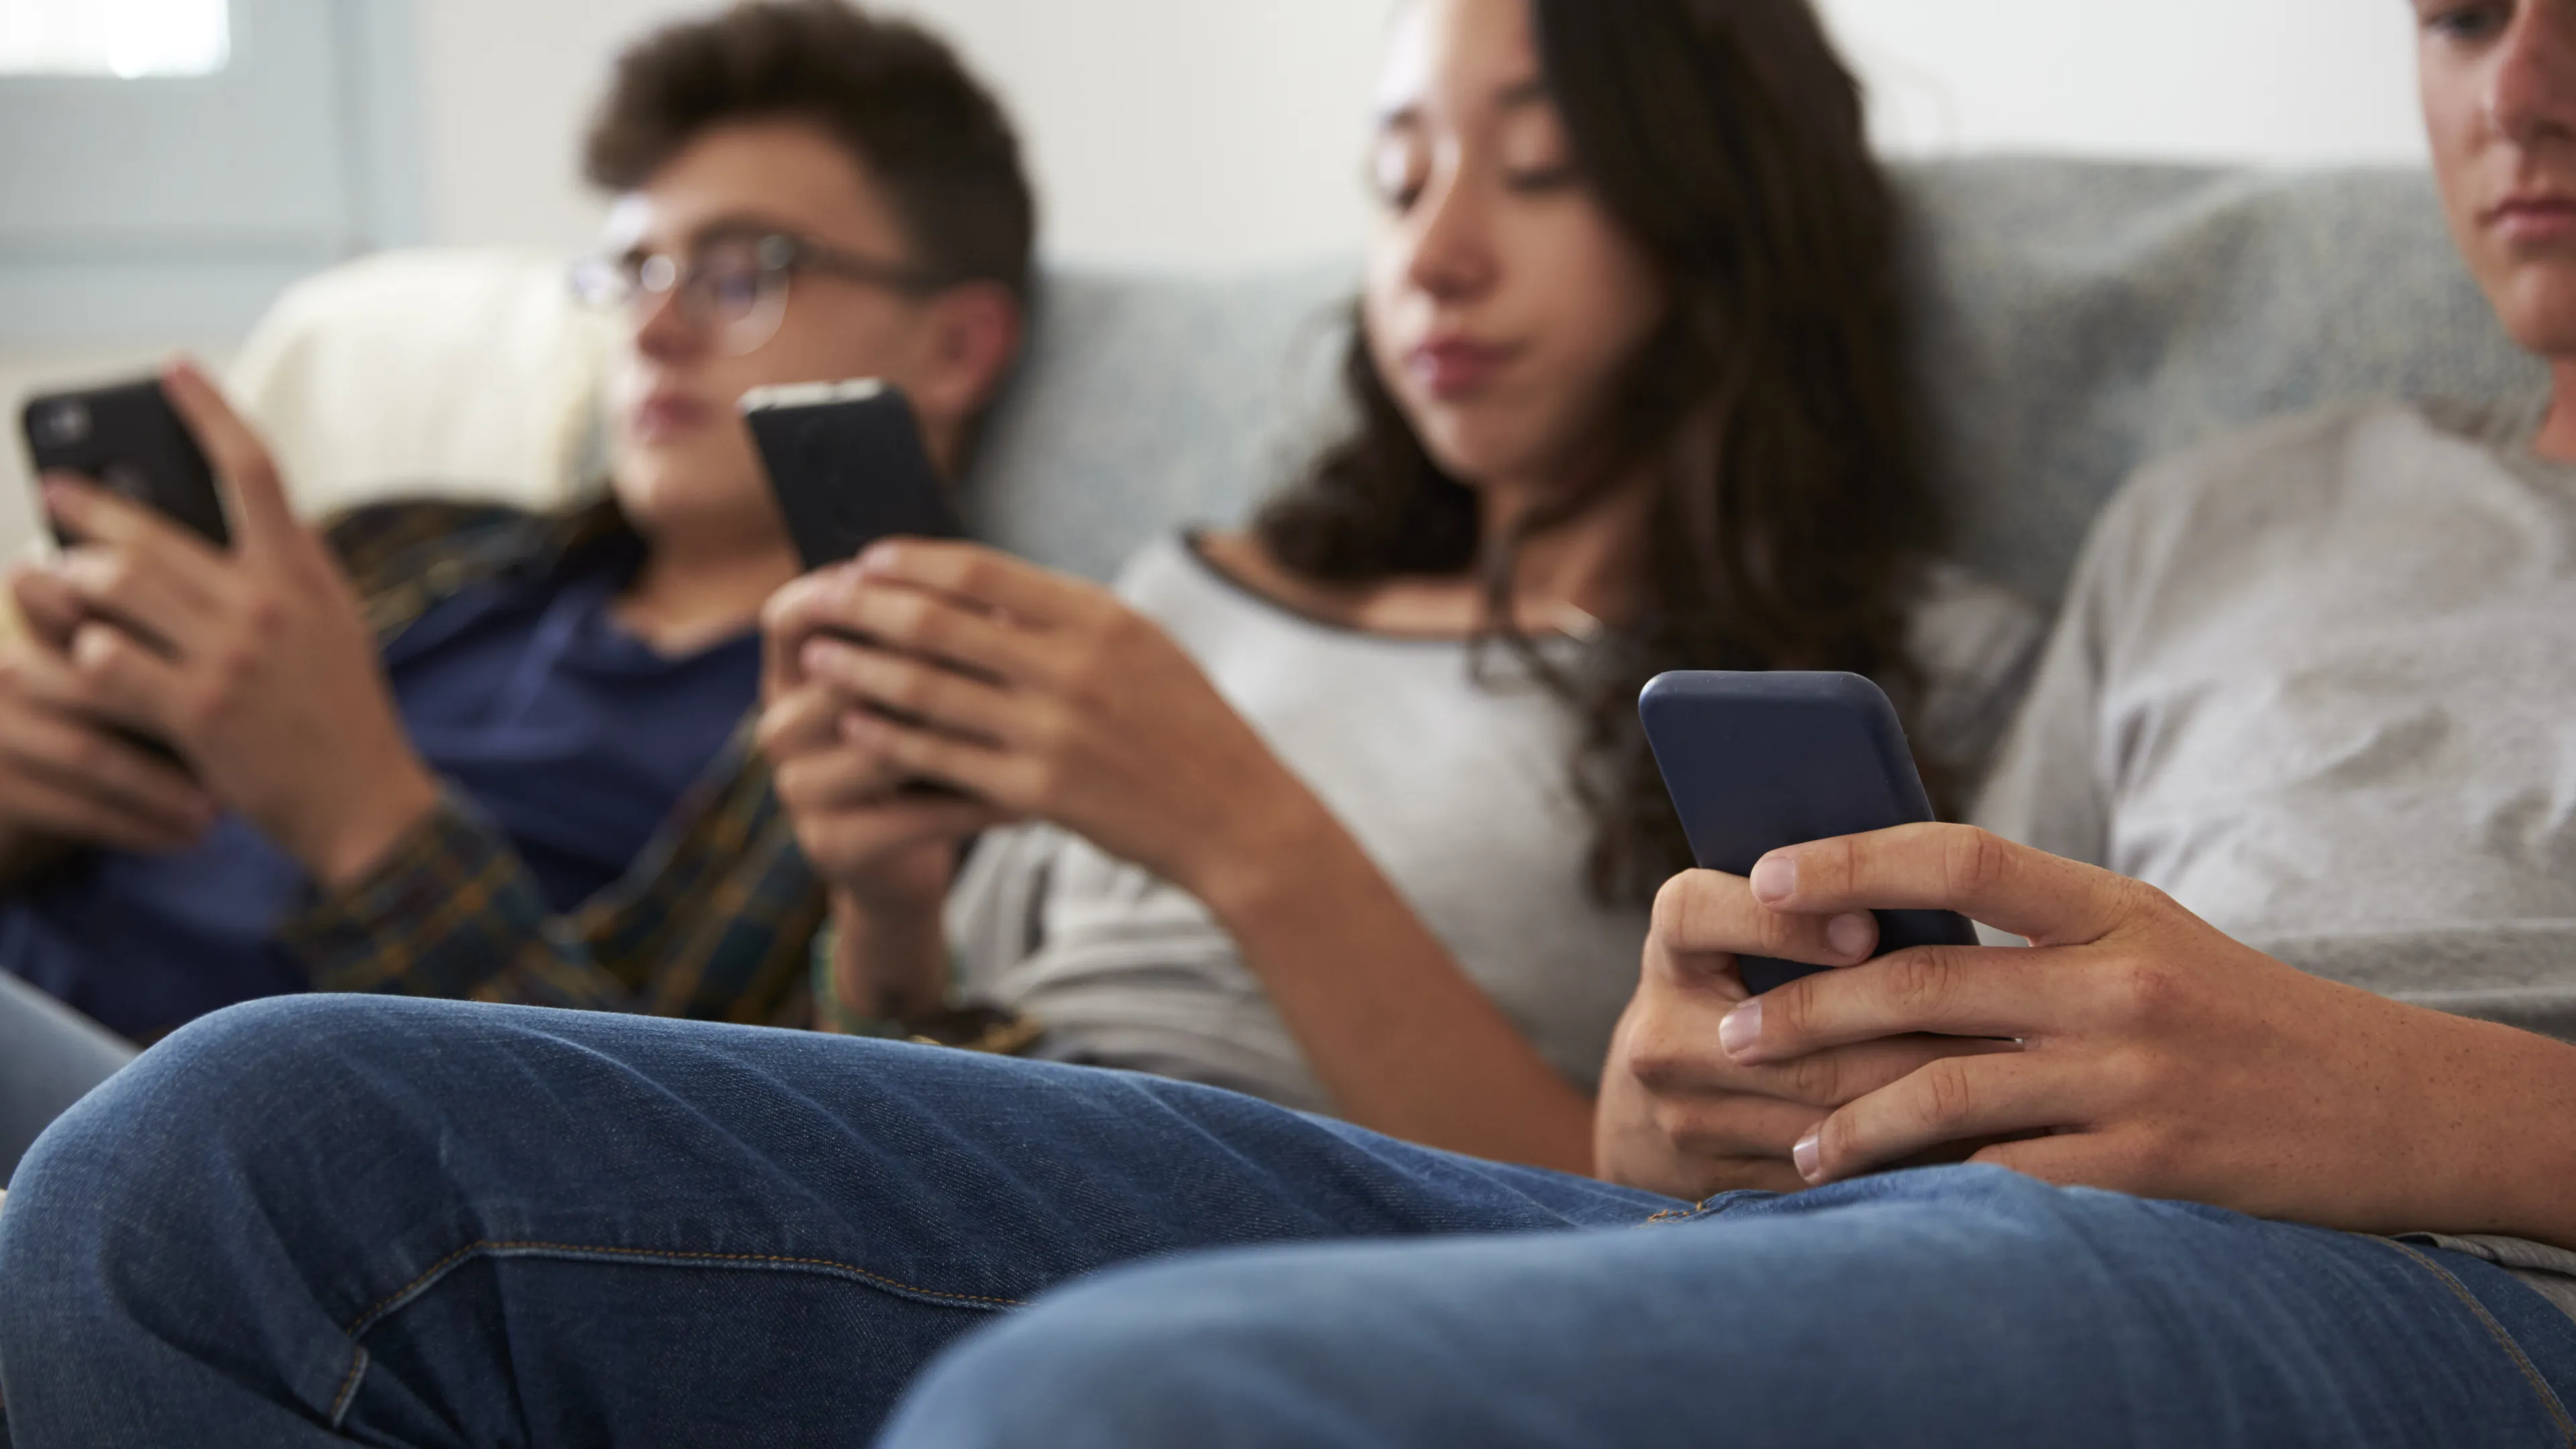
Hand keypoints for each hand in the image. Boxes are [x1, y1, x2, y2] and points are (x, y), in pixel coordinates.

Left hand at [40, 362, 439, 887]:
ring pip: (117, 590)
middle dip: (88, 507)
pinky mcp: (197, 712)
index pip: (255, 469)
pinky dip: (80, 655)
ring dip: (70, 582)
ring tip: (52, 581)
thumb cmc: (342, 711)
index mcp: (304, 574)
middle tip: (54, 491)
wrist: (366, 802)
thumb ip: (287, 571)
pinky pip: (108, 663)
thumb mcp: (334, 624)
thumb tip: (238, 519)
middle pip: (153, 531)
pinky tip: (74, 654)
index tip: (172, 369)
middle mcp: (268, 605)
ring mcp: (230, 658)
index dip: (208, 411)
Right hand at [758, 570, 1009, 910]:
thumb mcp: (907, 690)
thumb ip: (925, 644)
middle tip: (1003, 647)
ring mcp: (799, 791)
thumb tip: (1002, 600)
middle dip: (925, 659)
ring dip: (959, 735)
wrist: (898, 862)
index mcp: (789, 678)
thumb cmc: (917, 752)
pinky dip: (975, 804)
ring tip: (1030, 721)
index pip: (788, 618)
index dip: (840, 592)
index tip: (911, 577)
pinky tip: (1029, 799)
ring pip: (881, 751)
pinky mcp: (832, 844)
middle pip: (841, 680)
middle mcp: (781, 730)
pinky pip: (913, 817)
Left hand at [772, 540, 1320, 910]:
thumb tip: (973, 591)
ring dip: (860, 672)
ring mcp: (1053, 734)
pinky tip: (856, 727)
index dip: (910, 562)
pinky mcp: (1039, 795)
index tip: (864, 558)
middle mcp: (1072, 669)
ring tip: (817, 660)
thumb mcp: (1141, 647)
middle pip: (938, 624)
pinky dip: (891, 739)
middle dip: (863, 609)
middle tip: (817, 602)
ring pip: (927, 692)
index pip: (979, 572)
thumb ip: (1063, 619)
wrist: (1238, 816)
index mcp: (1098, 618)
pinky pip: (942, 760)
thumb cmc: (1186, 724)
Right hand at [1595, 872, 2010, 1197]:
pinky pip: (1828, 1169)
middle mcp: (1659, 1034)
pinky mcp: (1718, 1181)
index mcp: (1670, 947)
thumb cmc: (1749, 984)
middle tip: (2004, 1015)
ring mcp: (1684, 1116)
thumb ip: (1817, 912)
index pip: (1697, 914)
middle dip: (1904, 1026)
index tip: (1867, 931)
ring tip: (2008, 1075)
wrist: (1665, 1098)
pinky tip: (1968, 1133)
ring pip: (1820, 1110)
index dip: (1781, 924)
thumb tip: (1935, 887)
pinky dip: (1902, 1148)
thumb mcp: (1752, 934)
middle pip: (1787, 1034)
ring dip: (1920, 1094)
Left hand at [1683, 823, 2540, 1236]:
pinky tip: (1879, 1194)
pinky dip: (1931, 1185)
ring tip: (1793, 1142)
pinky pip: (2006, 1175)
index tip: (1764, 874)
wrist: (2393, 1102)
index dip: (1850, 860)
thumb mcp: (2149, 940)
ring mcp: (2133, 1074)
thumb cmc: (2242, 1016)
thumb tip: (1883, 935)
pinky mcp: (2149, 1161)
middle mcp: (2117, 981)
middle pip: (1925, 983)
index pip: (1958, 858)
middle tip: (1731, 1032)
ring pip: (1948, 1089)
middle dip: (1808, 1009)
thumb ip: (2036, 936)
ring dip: (1851, 1118)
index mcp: (2111, 907)